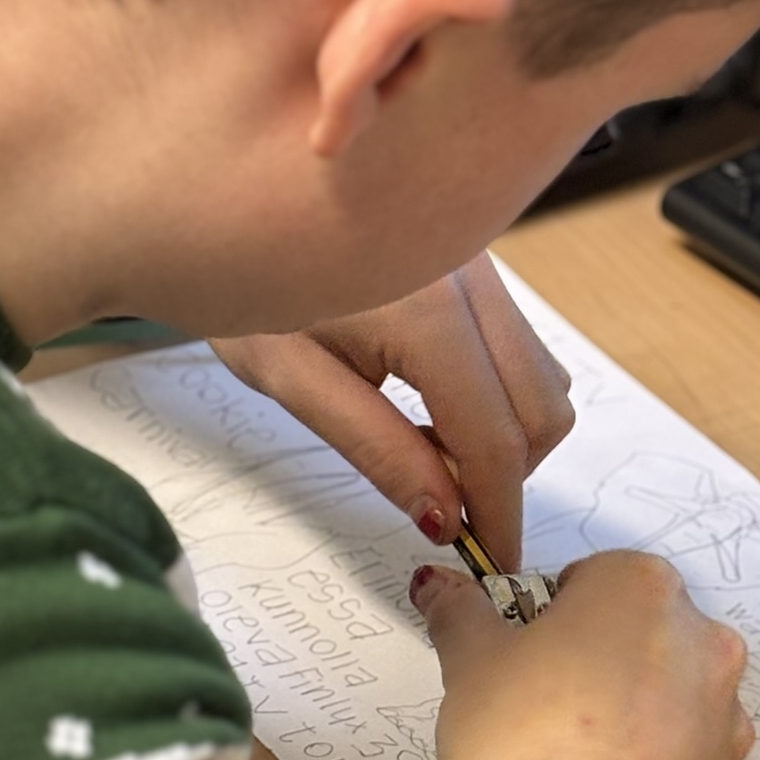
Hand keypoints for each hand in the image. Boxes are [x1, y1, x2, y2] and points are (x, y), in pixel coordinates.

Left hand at [208, 254, 572, 571]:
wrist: (218, 201)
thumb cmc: (237, 286)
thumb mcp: (294, 382)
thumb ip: (377, 450)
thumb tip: (445, 516)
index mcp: (424, 306)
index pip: (492, 434)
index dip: (498, 509)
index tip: (493, 558)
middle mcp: (470, 273)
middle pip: (541, 407)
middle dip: (508, 474)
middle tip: (450, 508)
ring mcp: (481, 260)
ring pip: (542, 376)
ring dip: (506, 434)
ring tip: (429, 449)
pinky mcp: (477, 260)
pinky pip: (520, 346)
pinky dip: (497, 396)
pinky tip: (434, 407)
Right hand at [412, 552, 753, 759]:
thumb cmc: (521, 738)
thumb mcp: (471, 662)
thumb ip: (461, 612)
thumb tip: (439, 585)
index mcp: (641, 588)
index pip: (594, 578)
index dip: (551, 615)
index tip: (524, 654)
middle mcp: (701, 638)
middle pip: (640, 631)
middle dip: (598, 657)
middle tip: (544, 702)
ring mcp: (723, 708)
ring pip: (669, 690)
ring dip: (631, 707)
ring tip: (574, 752)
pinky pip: (686, 747)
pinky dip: (654, 757)